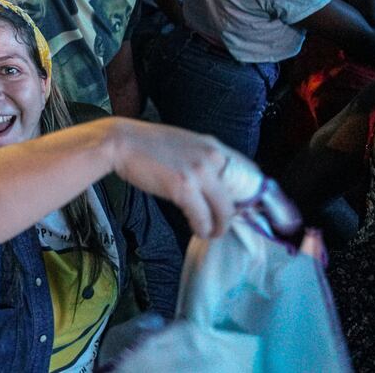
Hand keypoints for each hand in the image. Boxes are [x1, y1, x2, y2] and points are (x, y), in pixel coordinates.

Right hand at [106, 118, 297, 237]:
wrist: (120, 142)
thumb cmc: (147, 145)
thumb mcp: (183, 145)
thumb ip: (203, 160)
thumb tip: (215, 185)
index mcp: (212, 146)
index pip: (248, 171)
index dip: (254, 194)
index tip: (253, 208)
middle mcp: (211, 157)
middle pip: (237, 196)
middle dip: (232, 217)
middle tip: (224, 226)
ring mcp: (199, 172)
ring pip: (223, 210)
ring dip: (219, 227)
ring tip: (211, 232)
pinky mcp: (183, 187)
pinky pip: (202, 217)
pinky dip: (203, 228)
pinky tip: (198, 230)